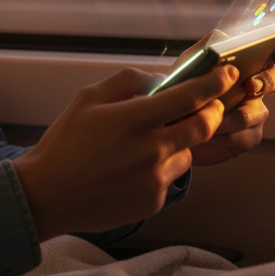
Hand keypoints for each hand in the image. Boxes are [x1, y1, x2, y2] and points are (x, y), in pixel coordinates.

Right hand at [11, 65, 235, 240]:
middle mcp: (152, 149)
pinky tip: (133, 169)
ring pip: (188, 154)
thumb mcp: (88, 98)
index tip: (228, 74)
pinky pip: (170, 178)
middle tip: (208, 105)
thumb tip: (159, 80)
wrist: (47, 195)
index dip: (215, 82)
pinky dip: (161, 168)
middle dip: (213, 111)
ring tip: (150, 144)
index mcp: (135, 119)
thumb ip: (128, 81)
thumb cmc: (65, 143)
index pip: (190, 96)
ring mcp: (155, 179)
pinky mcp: (154, 201)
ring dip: (181, 143)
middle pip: (204, 126)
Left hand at [191, 34, 274, 165]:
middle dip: (269, 81)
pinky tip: (209, 135)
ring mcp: (255, 111)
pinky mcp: (249, 136)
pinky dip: (225, 134)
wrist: (170, 125)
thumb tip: (225, 40)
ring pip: (256, 112)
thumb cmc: (185, 88)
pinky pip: (246, 135)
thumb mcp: (192, 63)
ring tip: (208, 115)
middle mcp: (257, 86)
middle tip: (250, 85)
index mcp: (247, 63)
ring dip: (231, 115)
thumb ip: (209, 46)